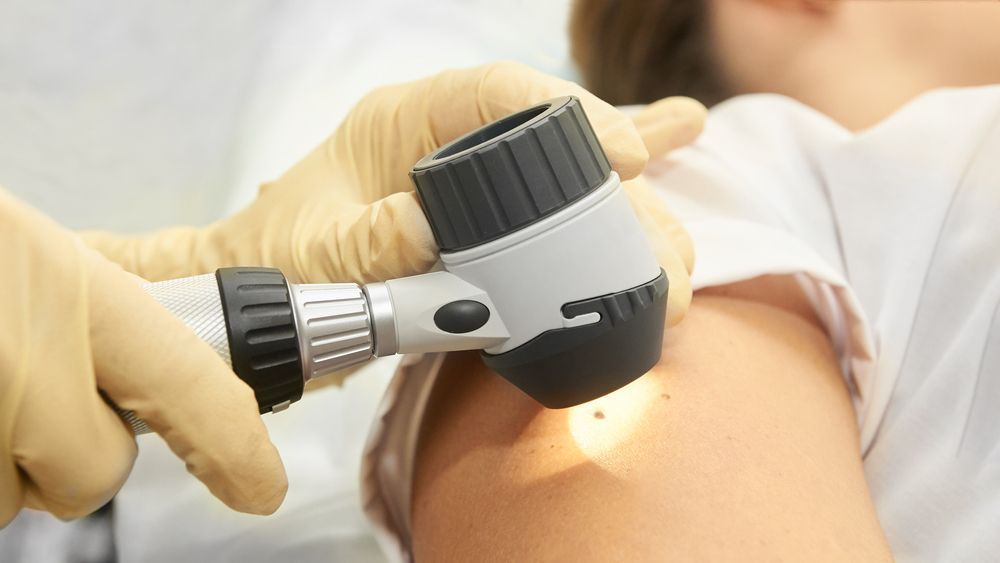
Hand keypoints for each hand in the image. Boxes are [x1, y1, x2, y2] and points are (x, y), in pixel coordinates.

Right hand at [0, 188, 285, 524]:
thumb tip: (167, 386)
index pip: (188, 382)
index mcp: (72, 287)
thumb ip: (100, 321)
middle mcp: (18, 354)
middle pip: (93, 474)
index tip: (259, 485)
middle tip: (31, 391)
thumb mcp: (34, 258)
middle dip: (74, 450)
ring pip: (10, 499)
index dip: (232, 446)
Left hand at [81, 62, 702, 321]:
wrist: (259, 297)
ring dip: (627, 198)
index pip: (498, 93)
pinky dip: (607, 207)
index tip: (624, 156)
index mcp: (405, 121)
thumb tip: (433, 235)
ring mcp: (472, 186)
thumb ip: (371, 241)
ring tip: (683, 207)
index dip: (568, 114)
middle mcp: (450, 144)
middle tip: (661, 213)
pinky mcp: (483, 231)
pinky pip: (554, 213)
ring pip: (565, 176)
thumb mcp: (314, 251)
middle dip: (616, 177)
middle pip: (552, 139)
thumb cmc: (276, 260)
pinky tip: (669, 175)